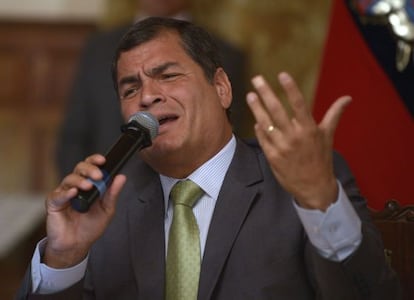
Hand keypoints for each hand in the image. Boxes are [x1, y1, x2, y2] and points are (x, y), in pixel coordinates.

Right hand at [43, 154, 125, 267]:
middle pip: (79, 169)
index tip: (103, 160)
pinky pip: (58, 195)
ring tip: (88, 186)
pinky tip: (74, 193)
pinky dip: (66, 192)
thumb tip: (121, 177)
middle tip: (98, 175)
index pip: (90, 167)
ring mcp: (64, 194)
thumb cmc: (89, 227)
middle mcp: (75, 186)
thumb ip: (113, 194)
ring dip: (80, 180)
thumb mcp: (107, 210)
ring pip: (69, 179)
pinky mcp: (54, 203)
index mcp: (89, 185)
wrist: (76, 246)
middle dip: (89, 169)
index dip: (95, 161)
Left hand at [246, 72, 350, 210]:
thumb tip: (347, 98)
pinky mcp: (272, 157)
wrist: (314, 187)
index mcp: (309, 129)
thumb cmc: (321, 159)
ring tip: (250, 96)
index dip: (290, 88)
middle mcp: (294, 137)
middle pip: (277, 111)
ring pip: (266, 124)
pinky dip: (259, 129)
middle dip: (266, 93)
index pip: (299, 104)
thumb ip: (334, 114)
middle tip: (257, 79)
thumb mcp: (328, 136)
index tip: (282, 74)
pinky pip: (263, 139)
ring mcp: (282, 147)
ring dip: (257, 108)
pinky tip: (255, 120)